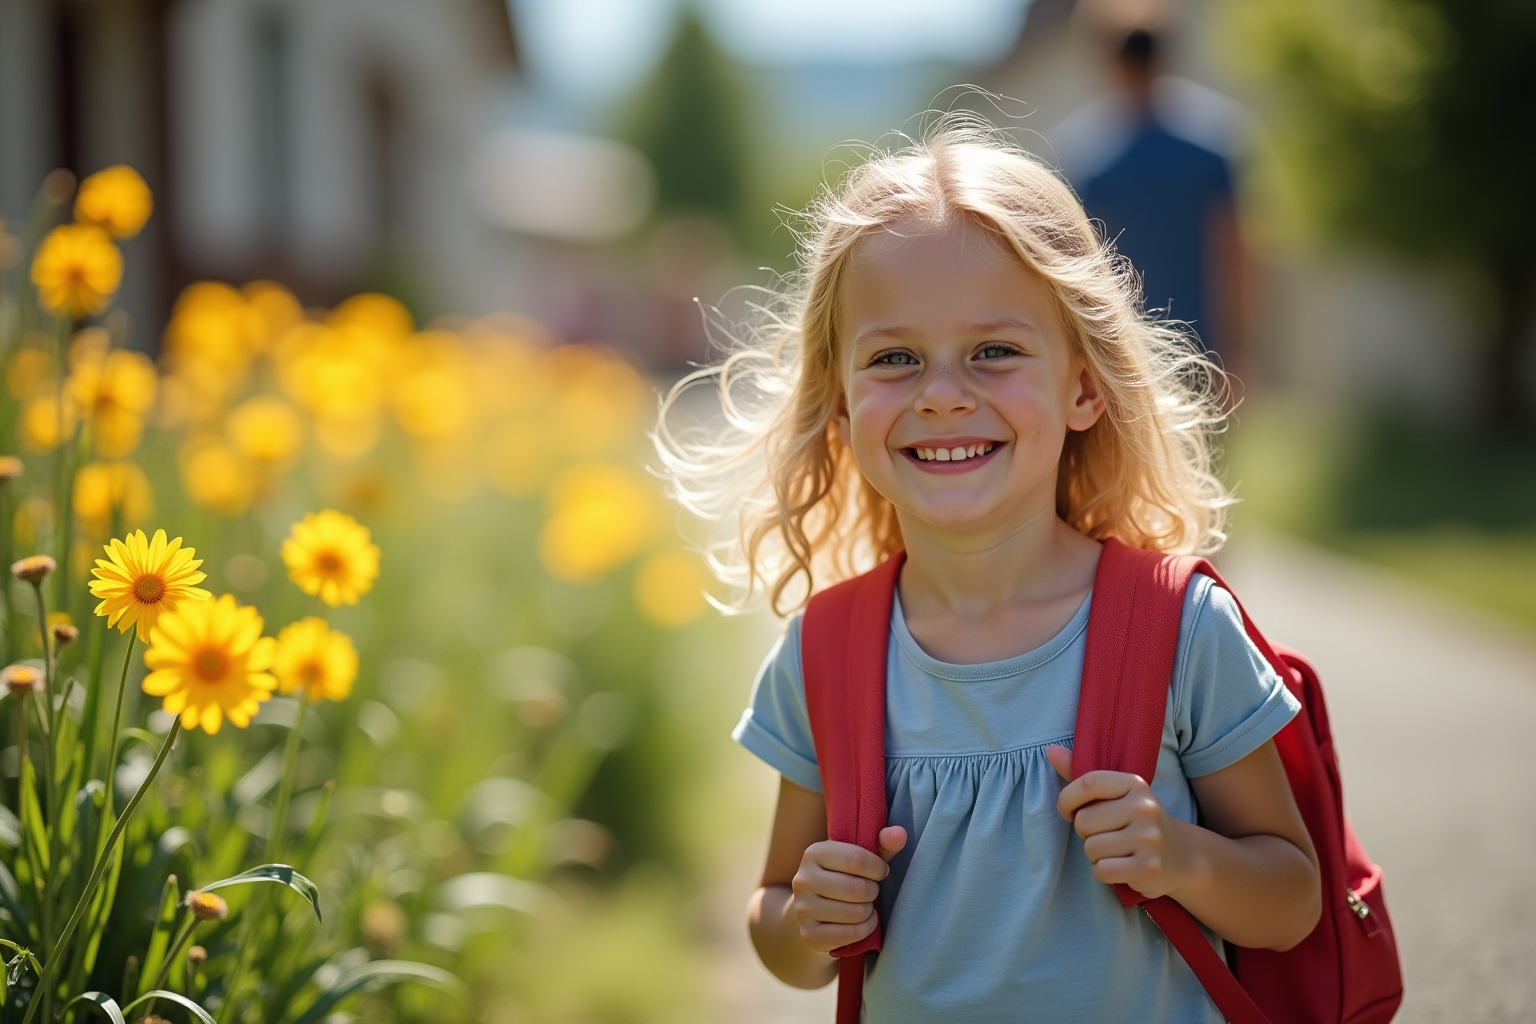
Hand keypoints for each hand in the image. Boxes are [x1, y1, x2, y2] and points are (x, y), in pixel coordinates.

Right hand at [789, 826, 906, 952]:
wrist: (814, 909)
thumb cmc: (844, 877)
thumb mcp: (861, 857)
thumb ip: (882, 844)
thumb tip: (900, 833)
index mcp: (814, 853)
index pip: (856, 859)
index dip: (877, 868)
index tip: (881, 872)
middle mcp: (803, 879)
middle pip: (857, 889)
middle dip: (873, 892)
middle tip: (871, 891)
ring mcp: (803, 909)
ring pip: (855, 913)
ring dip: (869, 911)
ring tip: (864, 906)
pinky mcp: (809, 934)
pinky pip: (851, 934)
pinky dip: (865, 929)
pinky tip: (861, 922)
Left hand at [1046, 746, 1195, 899]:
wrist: (1181, 855)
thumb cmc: (1135, 821)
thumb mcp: (1115, 795)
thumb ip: (1081, 775)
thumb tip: (1051, 750)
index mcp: (1135, 784)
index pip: (1088, 783)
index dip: (1068, 799)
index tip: (1068, 810)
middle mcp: (1145, 808)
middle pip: (1084, 821)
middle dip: (1085, 832)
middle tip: (1105, 834)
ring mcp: (1149, 839)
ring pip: (1091, 848)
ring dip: (1095, 854)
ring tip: (1115, 850)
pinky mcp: (1149, 868)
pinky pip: (1102, 870)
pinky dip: (1103, 872)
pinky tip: (1120, 866)